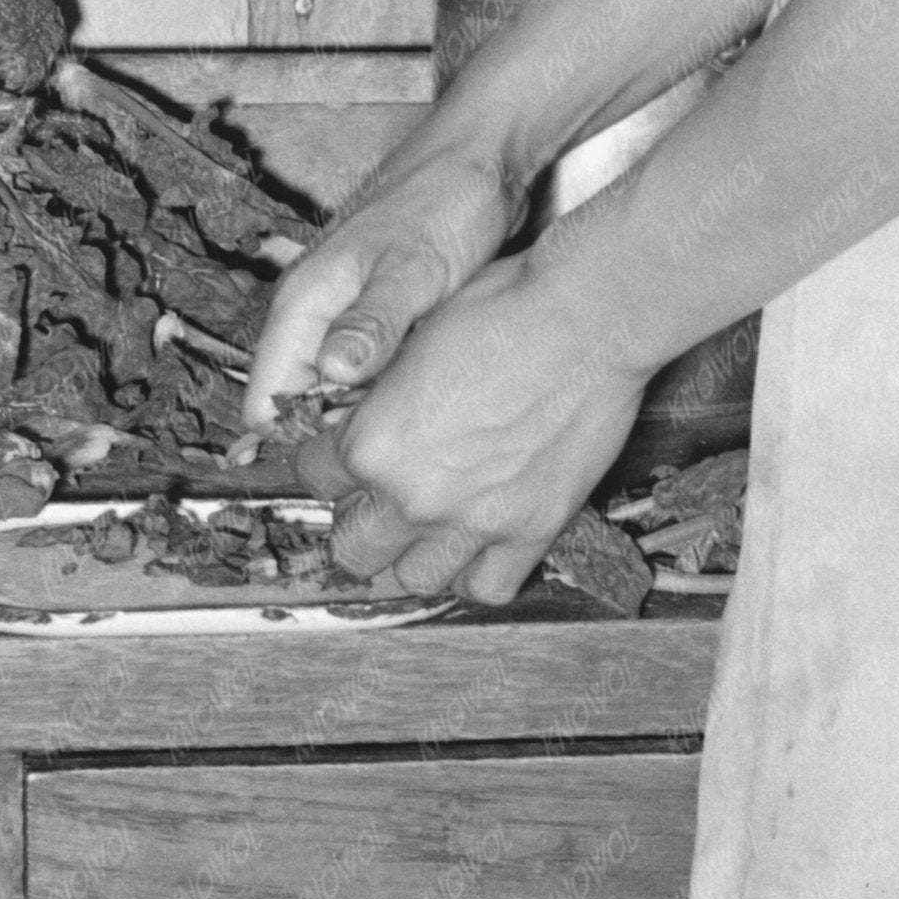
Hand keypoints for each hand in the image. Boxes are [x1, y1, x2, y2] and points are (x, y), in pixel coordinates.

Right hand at [239, 128, 523, 430]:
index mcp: (301, 305)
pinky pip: (375, 377)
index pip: (265, 402)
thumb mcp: (413, 267)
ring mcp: (347, 320)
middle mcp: (313, 318)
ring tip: (423, 428)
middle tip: (401, 448)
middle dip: (342, 437)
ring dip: (373, 417)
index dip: (300, 440)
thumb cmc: (444, 201)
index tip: (355, 459)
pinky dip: (397, 394)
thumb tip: (330, 377)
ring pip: (341, 395)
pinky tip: (437, 401)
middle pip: (303, 408)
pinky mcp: (382, 322)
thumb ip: (372, 323)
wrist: (482, 156)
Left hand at [316, 253, 649, 606]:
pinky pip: (486, 588)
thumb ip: (374, 402)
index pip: (312, 478)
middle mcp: (412, 494)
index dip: (327, 462)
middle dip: (359, 521)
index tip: (343, 456)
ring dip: (412, 555)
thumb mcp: (408, 341)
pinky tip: (477, 544)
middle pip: (352, 547)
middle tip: (380, 497)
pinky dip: (476, 573)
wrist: (585, 318)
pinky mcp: (530, 531)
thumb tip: (356, 421)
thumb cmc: (500, 310)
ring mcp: (472, 521)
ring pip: (413, 579)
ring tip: (426, 525)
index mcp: (370, 444)